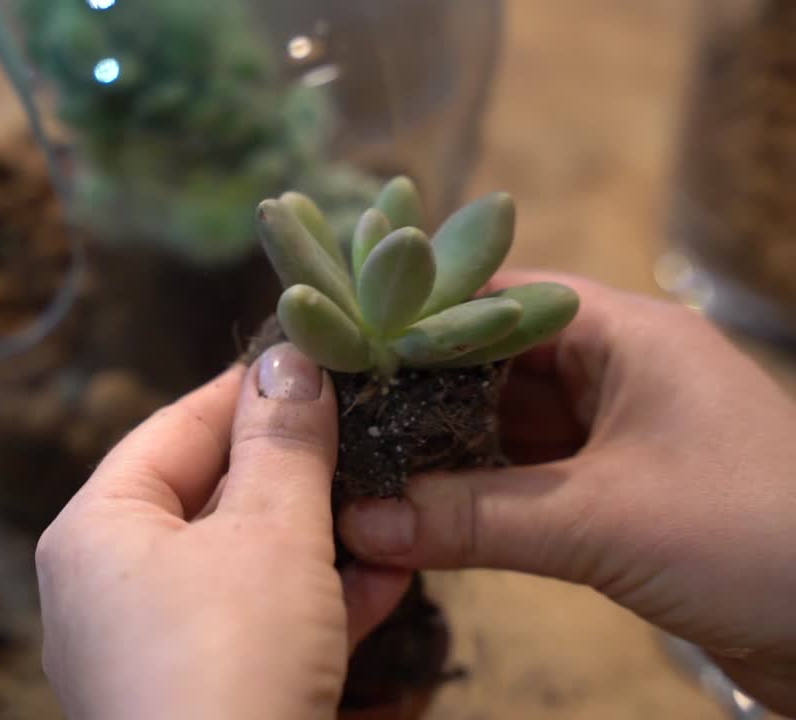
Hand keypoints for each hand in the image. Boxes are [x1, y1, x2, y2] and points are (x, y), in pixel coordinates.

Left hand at [36, 345, 411, 719]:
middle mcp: (106, 587)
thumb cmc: (231, 662)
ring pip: (241, 567)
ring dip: (317, 536)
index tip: (316, 362)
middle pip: (208, 497)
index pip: (173, 429)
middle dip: (295, 470)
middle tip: (365, 430)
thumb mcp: (269, 535)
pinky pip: (254, 627)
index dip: (248, 391)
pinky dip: (312, 600)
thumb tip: (290, 356)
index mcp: (96, 531)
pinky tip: (386, 578)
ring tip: (387, 501)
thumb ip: (284, 444)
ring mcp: (149, 650)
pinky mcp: (196, 699)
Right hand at [337, 271, 795, 712]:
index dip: (415, 318)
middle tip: (335, 415)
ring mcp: (622, 431)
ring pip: (509, 425)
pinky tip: (423, 510)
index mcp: (627, 332)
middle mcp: (620, 369)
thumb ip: (471, 519)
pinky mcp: (624, 490)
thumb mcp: (598, 521)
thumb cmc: (753, 537)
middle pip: (493, 362)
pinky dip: (481, 493)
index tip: (337, 347)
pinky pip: (532, 477)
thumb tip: (357, 520)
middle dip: (419, 393)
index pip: (495, 296)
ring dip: (447, 450)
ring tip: (362, 463)